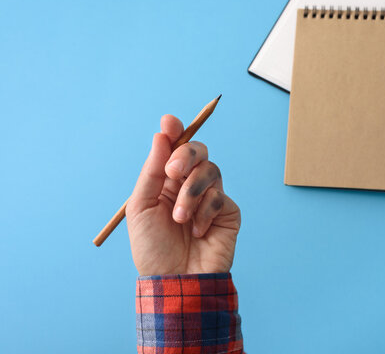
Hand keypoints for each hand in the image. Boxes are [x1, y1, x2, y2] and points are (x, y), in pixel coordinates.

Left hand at [126, 114, 240, 275]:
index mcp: (166, 181)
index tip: (169, 122)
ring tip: (180, 219)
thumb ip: (152, 170)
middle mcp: (189, 185)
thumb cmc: (152, 248)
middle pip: (198, 150)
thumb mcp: (140, 206)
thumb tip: (162, 135)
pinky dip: (204, 213)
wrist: (175, 280)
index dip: (175, 131)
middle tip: (172, 172)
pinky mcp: (227, 212)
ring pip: (210, 170)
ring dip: (191, 193)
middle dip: (185, 155)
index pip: (174, 147)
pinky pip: (220, 197)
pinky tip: (197, 232)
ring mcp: (210, 198)